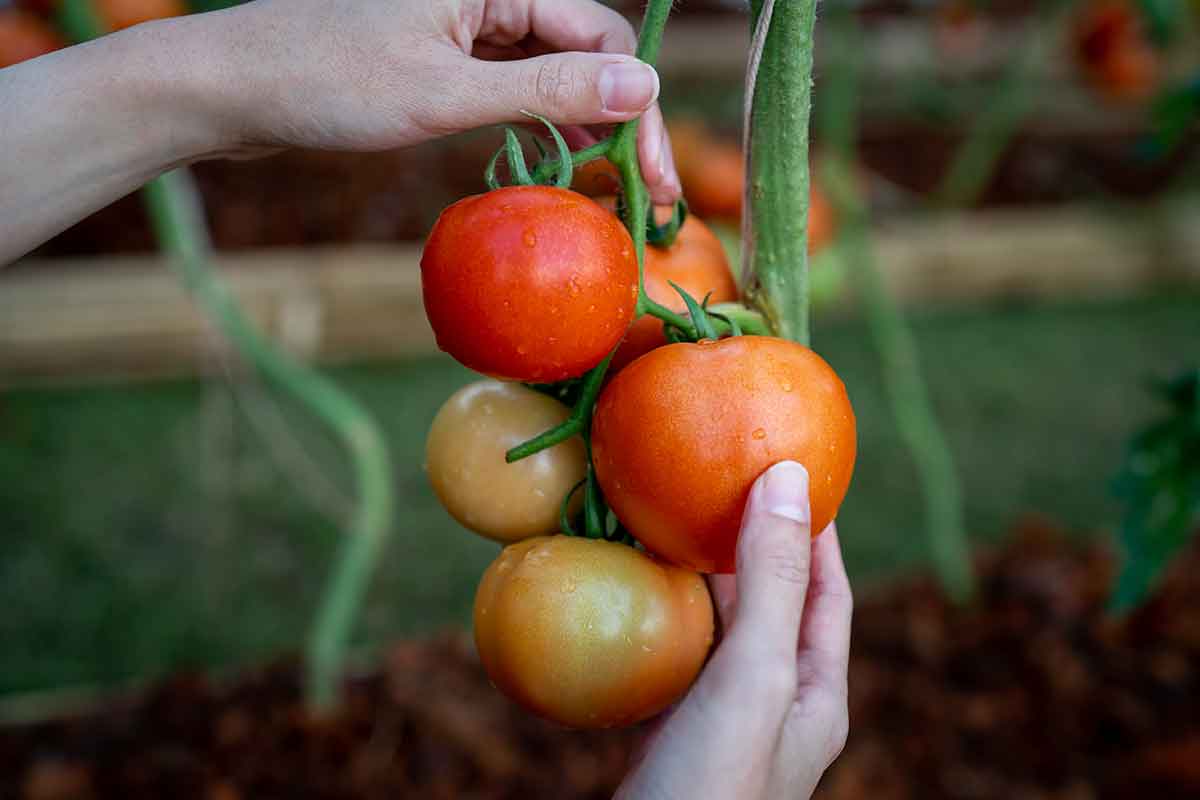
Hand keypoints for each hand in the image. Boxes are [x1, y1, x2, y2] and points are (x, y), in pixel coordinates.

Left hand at [210, 0, 680, 201]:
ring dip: (587, 127)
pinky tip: (562, 162)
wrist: (234, 86)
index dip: (639, 105)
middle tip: (649, 194)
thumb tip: (647, 85)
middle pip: (585, 53)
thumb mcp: (446, 92)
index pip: (601, 35)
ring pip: (553, 71)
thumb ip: (548, 88)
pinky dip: (542, 124)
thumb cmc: (327, 80)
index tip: (655, 175)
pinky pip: (515, 85)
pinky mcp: (446, 55)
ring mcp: (467, 24)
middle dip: (623, 121)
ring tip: (616, 188)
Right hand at [616, 461, 852, 799]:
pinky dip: (653, 620)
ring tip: (664, 523)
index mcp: (815, 694)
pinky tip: (625, 597)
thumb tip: (791, 477)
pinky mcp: (672, 738)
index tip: (789, 468)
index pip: (827, 591)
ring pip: (716, 631)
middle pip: (771, 604)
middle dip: (746, 544)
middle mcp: (775, 707)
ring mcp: (723, 725)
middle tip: (712, 483)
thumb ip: (771, 582)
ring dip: (695, 579)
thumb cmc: (711, 785)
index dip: (814, 529)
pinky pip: (671, 661)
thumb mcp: (752, 677)